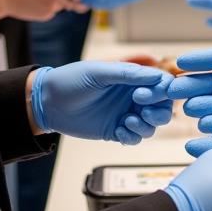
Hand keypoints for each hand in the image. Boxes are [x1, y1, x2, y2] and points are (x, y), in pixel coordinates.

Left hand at [30, 61, 173, 143]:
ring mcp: (125, 113)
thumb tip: (157, 75)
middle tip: (141, 110)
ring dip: (146, 125)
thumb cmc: (72, 80)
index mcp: (131, 78)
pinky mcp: (115, 130)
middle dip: (159, 112)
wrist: (49, 103)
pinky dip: (132, 136)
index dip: (161, 91)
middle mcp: (132, 96)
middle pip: (163, 107)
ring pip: (151, 125)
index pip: (161, 83)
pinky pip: (135, 137)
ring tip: (127, 121)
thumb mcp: (99, 72)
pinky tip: (119, 131)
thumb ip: (128, 74)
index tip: (143, 95)